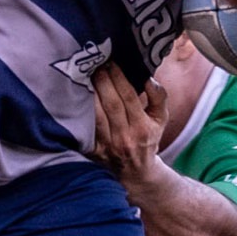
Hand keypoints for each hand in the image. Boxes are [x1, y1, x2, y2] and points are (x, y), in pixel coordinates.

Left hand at [90, 63, 167, 183]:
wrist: (136, 173)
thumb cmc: (147, 139)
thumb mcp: (160, 120)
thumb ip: (159, 97)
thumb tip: (148, 78)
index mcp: (142, 128)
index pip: (129, 97)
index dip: (119, 78)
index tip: (111, 62)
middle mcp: (125, 137)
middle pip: (111, 104)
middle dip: (103, 81)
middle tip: (96, 64)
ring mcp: (107, 146)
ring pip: (96, 114)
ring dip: (89, 93)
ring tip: (84, 74)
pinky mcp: (93, 151)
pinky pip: (85, 127)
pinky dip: (80, 111)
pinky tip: (75, 95)